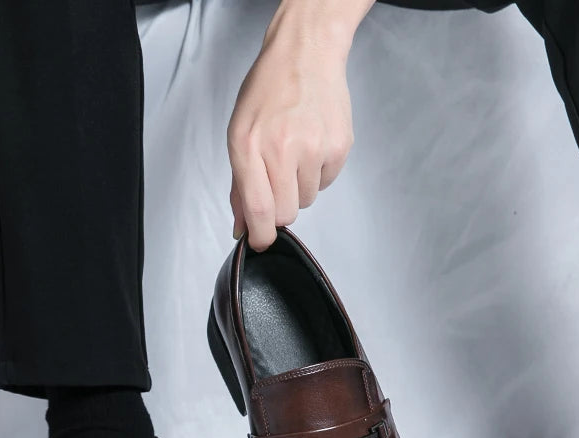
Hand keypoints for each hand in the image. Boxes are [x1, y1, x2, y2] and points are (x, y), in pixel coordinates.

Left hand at [227, 0, 364, 251]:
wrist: (306, 53)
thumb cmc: (268, 91)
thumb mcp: (239, 135)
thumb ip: (239, 186)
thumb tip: (243, 226)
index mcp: (250, 146)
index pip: (259, 210)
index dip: (260, 235)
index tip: (260, 242)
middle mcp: (282, 148)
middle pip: (285, 213)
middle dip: (279, 209)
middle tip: (277, 183)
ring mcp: (315, 148)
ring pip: (307, 200)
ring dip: (298, 187)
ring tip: (295, 153)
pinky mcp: (339, 146)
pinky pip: (326, 183)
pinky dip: (317, 173)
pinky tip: (311, 145)